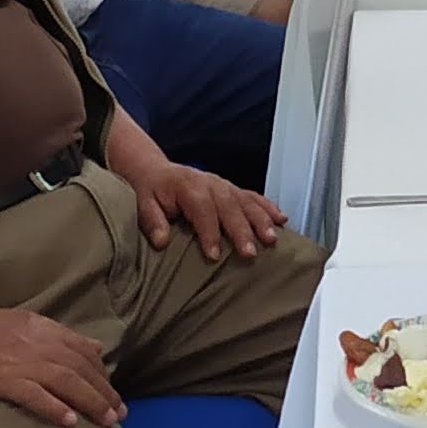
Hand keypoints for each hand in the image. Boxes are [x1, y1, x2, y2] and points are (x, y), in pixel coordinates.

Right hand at [0, 305, 125, 427]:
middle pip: (80, 369)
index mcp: (42, 329)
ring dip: (90, 402)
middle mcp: (37, 344)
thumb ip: (59, 335)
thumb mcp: (23, 323)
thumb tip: (95, 347)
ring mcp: (20, 362)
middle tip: (120, 415)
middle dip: (104, 392)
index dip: (102, 374)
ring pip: (66, 382)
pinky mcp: (2, 380)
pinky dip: (54, 407)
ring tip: (106, 421)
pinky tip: (70, 421)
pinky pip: (35, 395)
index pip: (83, 352)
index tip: (114, 394)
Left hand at [126, 160, 284, 260]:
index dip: (208, 232)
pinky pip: (254, 196)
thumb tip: (161, 241)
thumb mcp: (143, 204)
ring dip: (261, 220)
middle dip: (241, 230)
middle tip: (250, 253)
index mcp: (188, 186)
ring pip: (246, 202)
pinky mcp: (233, 189)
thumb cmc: (151, 191)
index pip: (202, 209)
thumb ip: (153, 221)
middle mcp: (210, 184)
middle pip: (229, 207)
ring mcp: (224, 185)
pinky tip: (282, 219)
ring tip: (271, 239)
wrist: (157, 172)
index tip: (213, 255)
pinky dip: (268, 207)